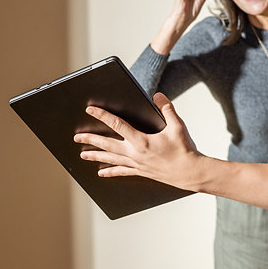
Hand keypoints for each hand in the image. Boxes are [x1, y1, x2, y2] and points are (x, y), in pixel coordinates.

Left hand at [74, 93, 204, 191]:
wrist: (190, 173)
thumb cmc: (185, 150)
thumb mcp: (177, 126)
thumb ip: (166, 108)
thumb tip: (157, 95)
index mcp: (142, 140)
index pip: (117, 124)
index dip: (102, 115)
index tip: (90, 110)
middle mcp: (135, 153)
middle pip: (107, 144)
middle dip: (90, 139)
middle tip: (77, 137)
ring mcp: (136, 164)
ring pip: (111, 158)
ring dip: (95, 156)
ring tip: (82, 154)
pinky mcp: (141, 171)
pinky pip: (121, 172)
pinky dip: (110, 171)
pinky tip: (100, 173)